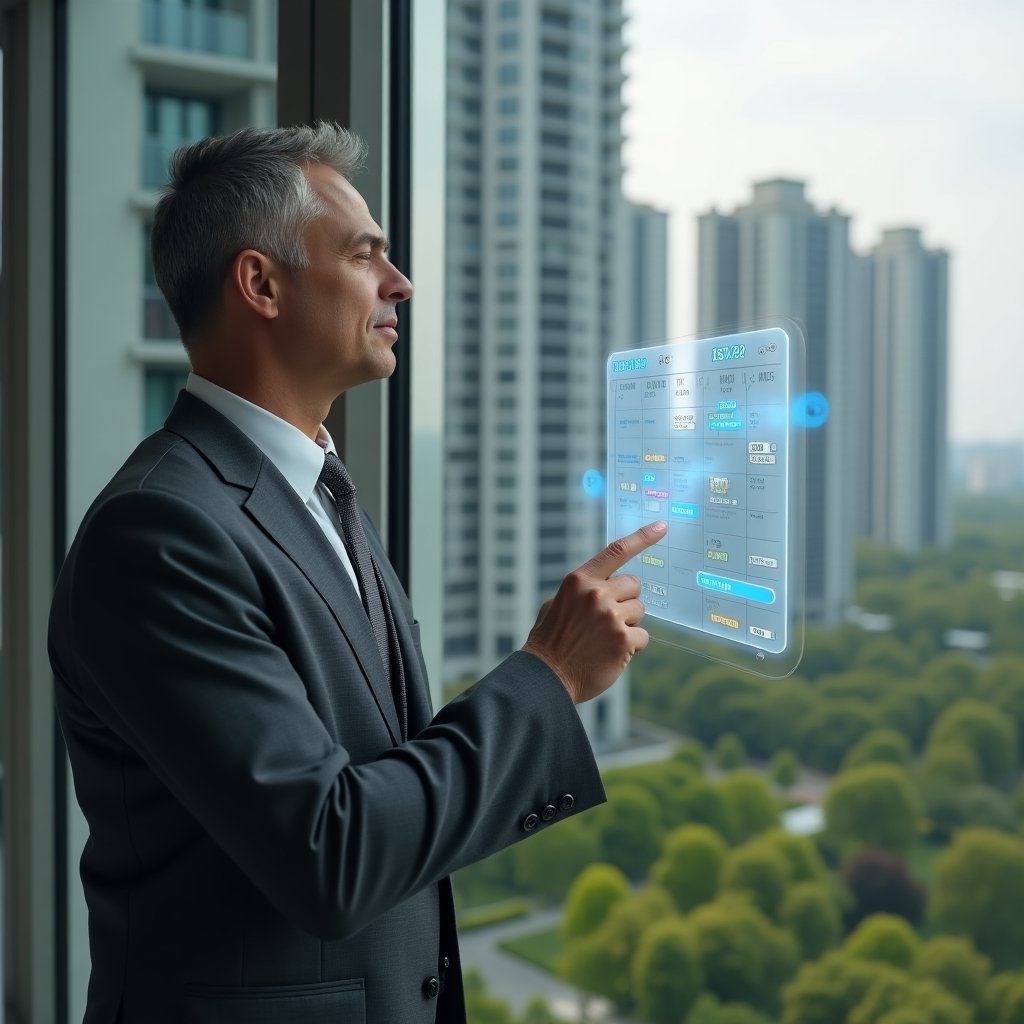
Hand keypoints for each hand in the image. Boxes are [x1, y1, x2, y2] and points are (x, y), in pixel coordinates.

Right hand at [522, 521, 666, 703]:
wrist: (546, 676)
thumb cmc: (551, 640)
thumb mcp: (558, 603)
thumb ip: (583, 589)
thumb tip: (607, 583)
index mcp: (579, 580)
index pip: (616, 551)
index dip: (642, 537)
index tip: (662, 527)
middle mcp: (596, 593)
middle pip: (634, 585)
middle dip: (626, 600)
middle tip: (607, 619)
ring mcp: (611, 616)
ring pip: (640, 611)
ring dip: (628, 623)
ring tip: (605, 638)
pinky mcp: (623, 640)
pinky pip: (643, 636)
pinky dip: (632, 646)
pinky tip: (612, 653)